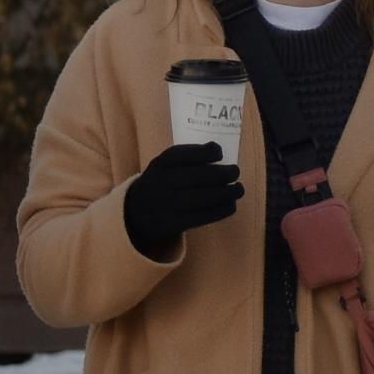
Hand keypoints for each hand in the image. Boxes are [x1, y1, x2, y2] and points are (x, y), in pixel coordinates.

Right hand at [120, 143, 243, 256]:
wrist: (134, 214)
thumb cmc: (159, 184)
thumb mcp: (163, 166)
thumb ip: (186, 157)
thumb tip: (217, 149)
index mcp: (158, 165)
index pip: (181, 154)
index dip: (203, 152)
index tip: (219, 153)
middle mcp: (160, 183)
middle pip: (196, 177)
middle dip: (222, 174)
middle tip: (235, 172)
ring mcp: (166, 205)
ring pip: (202, 198)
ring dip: (226, 193)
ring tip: (238, 189)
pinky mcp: (173, 223)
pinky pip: (202, 217)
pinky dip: (221, 210)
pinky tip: (231, 204)